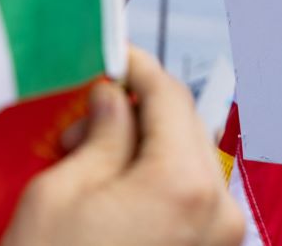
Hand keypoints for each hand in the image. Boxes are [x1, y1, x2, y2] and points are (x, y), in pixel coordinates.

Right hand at [1, 48, 243, 245]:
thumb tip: (114, 97)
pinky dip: (158, 179)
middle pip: (186, 126)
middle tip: (90, 108)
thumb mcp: (61, 193)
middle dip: (140, 108)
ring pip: (189, 160)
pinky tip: (116, 185)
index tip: (113, 54)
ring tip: (92, 152)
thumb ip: (103, 133)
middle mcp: (218, 210)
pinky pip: (191, 197)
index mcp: (184, 185)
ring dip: (148, 144)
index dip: (138, 67)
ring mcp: (220, 240)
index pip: (169, 96)